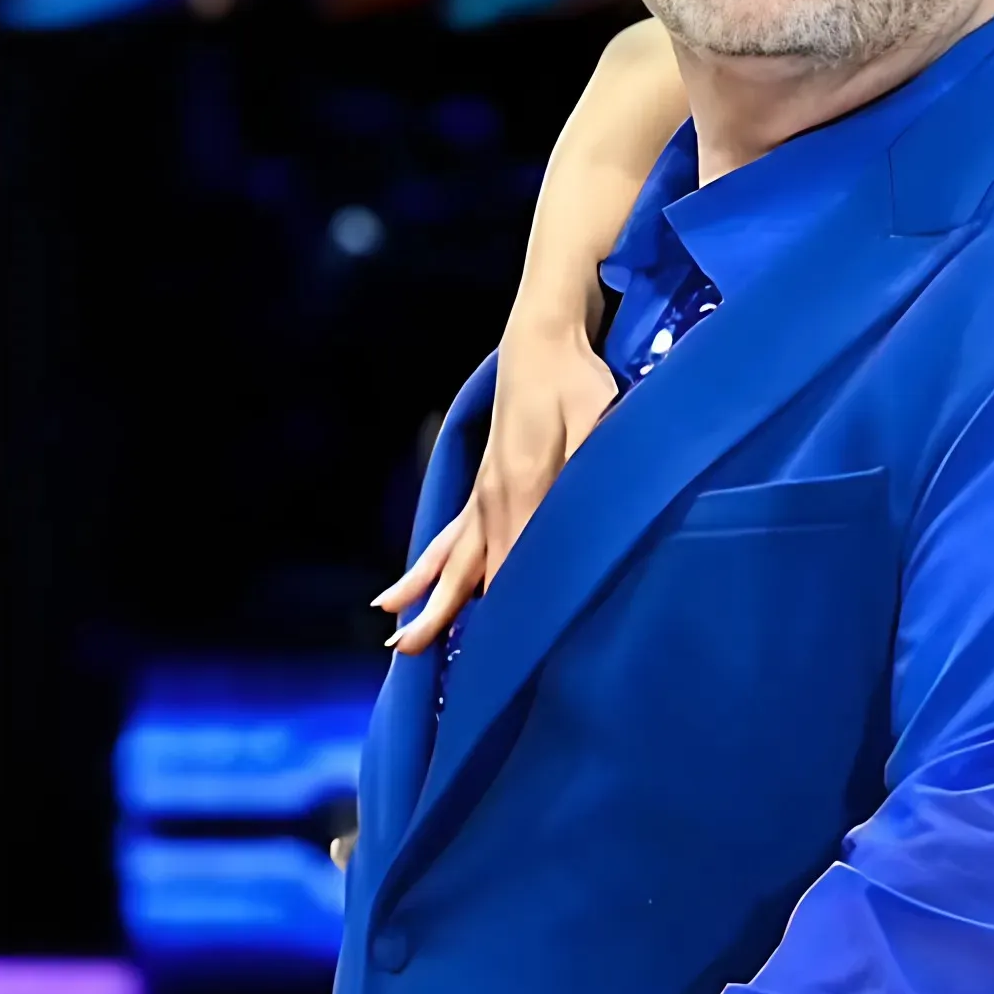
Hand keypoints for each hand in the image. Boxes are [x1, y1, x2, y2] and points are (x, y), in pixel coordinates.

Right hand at [373, 302, 616, 652]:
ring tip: (394, 633)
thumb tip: (584, 521)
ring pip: (450, 557)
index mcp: (526, 489)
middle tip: (410, 652)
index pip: (517, 565)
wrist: (542, 336)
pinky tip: (404, 588)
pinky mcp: (486, 482)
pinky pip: (452, 535)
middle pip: (467, 571)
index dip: (510, 611)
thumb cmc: (579, 381)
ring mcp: (486, 489)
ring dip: (423, 596)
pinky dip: (431, 564)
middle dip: (441, 614)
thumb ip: (589, 474)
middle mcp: (496, 496)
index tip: (498, 657)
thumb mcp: (598, 425)